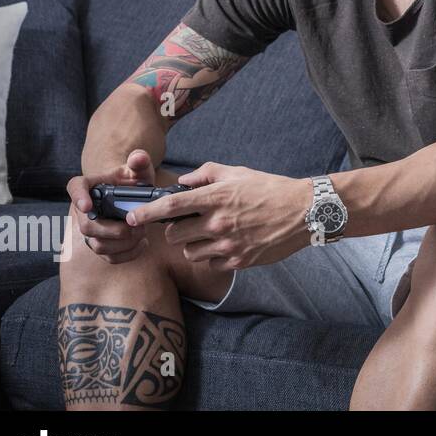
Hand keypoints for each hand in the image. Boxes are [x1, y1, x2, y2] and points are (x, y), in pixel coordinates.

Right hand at [66, 149, 156, 263]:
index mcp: (88, 186)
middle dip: (114, 230)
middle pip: (87, 226)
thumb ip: (139, 161)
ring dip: (124, 244)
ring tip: (143, 233)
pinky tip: (143, 244)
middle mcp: (83, 210)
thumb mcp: (137, 170)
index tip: (87, 206)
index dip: (78, 197)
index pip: (75, 187)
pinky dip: (129, 254)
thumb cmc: (131, 181)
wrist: (132, 196)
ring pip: (98, 246)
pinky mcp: (101, 245)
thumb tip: (140, 157)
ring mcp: (90, 230)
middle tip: (138, 227)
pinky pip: (110, 258)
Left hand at [127, 162, 311, 271]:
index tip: (131, 218)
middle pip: (174, 234)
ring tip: (209, 235)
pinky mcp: (238, 261)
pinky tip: (227, 244)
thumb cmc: (271, 189)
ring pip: (189, 252)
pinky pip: (210, 263)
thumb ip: (207, 174)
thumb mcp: (239, 173)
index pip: (170, 207)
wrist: (304, 212)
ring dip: (192, 244)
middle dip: (175, 229)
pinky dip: (212, 255)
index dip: (145, 213)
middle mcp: (218, 222)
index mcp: (216, 197)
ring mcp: (228, 244)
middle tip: (188, 224)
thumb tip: (184, 181)